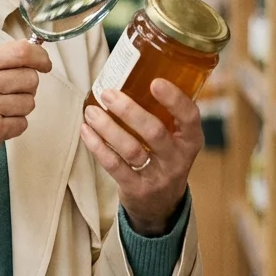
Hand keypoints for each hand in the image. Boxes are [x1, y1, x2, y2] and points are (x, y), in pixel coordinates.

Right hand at [0, 41, 53, 177]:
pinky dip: (13, 127)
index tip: (44, 63)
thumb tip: (30, 54)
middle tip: (7, 96)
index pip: (20, 51)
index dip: (40, 56)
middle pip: (30, 77)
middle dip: (26, 88)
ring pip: (30, 102)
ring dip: (18, 110)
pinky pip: (23, 123)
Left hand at [80, 80, 201, 235]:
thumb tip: (133, 70)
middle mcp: (177, 158)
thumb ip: (163, 112)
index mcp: (190, 140)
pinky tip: (86, 130)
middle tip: (108, 94)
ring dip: (107, 128)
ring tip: (91, 111)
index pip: (190, 117)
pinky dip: (97, 146)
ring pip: (131, 149)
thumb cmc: (163, 158)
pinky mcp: (136, 189)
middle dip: (130, 111)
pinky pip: (114, 166)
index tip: (155, 82)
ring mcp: (157, 176)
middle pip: (155, 133)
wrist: (161, 204)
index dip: (174, 99)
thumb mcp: (175, 138)